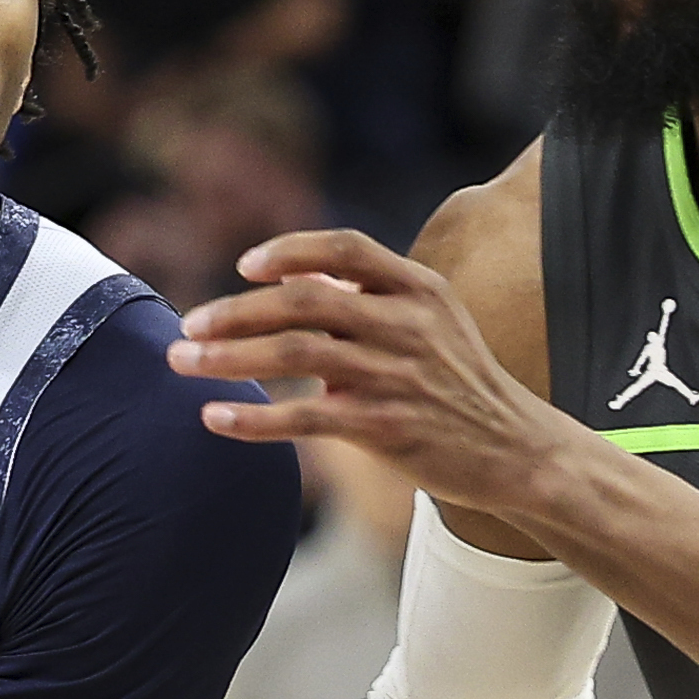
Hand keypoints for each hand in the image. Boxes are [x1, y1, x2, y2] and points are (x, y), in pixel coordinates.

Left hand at [169, 230, 578, 517]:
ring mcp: (396, 376)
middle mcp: (407, 324)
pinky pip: (305, 419)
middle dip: (237, 311)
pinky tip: (215, 418)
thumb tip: (293, 276)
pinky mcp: (386, 428)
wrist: (516, 449)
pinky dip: (254, 419)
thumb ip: (367, 295)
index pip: (345, 249)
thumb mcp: (432, 322)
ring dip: (229, 358)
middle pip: (305, 301)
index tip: (245, 265)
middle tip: (189, 325)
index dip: (290, 251)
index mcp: (418, 288)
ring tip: (183, 363)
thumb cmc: (460, 383)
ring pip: (296, 355)